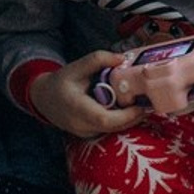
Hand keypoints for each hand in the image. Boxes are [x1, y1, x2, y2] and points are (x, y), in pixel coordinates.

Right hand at [30, 51, 148, 138]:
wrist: (44, 99)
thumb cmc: (62, 82)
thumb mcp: (76, 66)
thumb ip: (98, 59)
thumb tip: (123, 58)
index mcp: (76, 108)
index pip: (103, 119)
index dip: (125, 115)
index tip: (140, 105)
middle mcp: (80, 125)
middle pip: (113, 127)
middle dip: (133, 117)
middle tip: (148, 102)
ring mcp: (84, 133)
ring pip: (113, 130)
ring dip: (130, 119)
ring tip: (143, 103)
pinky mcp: (89, 134)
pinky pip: (109, 130)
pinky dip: (122, 121)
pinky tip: (130, 108)